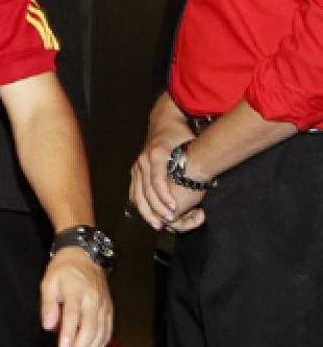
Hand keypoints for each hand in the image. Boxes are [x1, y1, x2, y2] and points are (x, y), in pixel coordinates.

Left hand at [39, 248, 112, 346]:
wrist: (85, 256)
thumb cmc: (64, 270)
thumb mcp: (48, 282)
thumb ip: (48, 305)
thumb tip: (48, 326)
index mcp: (76, 291)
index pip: (74, 316)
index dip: (69, 334)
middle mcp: (93, 301)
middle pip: (90, 329)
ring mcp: (104, 306)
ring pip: (100, 334)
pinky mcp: (109, 311)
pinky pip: (107, 332)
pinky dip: (99, 346)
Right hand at [128, 92, 203, 230]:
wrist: (163, 122)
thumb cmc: (179, 134)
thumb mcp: (190, 141)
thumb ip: (197, 159)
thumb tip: (212, 181)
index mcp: (156, 154)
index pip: (157, 180)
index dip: (165, 196)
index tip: (174, 209)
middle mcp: (143, 161)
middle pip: (145, 190)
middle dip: (157, 208)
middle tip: (170, 221)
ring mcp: (137, 167)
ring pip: (136, 193)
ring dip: (146, 211)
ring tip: (158, 224)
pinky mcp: (135, 171)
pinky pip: (134, 191)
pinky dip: (140, 205)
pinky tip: (148, 215)